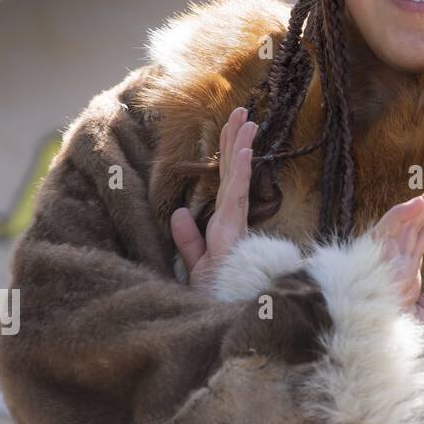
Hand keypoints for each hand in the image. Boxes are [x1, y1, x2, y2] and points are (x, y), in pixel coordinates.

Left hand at [170, 106, 255, 289]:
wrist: (223, 313)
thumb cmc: (216, 294)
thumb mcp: (196, 264)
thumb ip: (188, 241)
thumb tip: (177, 213)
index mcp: (223, 222)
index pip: (226, 180)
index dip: (229, 153)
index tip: (234, 127)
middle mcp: (231, 218)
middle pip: (233, 171)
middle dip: (237, 139)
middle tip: (243, 110)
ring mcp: (234, 222)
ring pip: (237, 177)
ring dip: (241, 146)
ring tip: (246, 119)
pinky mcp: (234, 230)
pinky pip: (237, 195)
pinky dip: (241, 173)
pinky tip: (243, 152)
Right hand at [370, 175, 423, 322]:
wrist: (356, 336)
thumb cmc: (378, 329)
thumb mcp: (411, 319)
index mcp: (405, 263)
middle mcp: (397, 253)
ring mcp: (386, 252)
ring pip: (410, 219)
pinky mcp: (372, 254)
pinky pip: (387, 228)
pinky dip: (402, 215)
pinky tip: (419, 204)